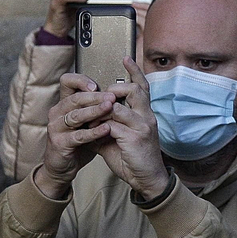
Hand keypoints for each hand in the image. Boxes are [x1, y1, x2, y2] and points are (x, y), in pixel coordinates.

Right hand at [37, 73, 116, 197]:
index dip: (81, 80)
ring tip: (110, 108)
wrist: (63, 167)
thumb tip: (118, 96)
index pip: (67, 82)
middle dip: (95, 97)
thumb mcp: (86, 122)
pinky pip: (78, 136)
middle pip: (75, 98)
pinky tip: (106, 129)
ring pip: (76, 115)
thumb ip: (96, 109)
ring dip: (94, 111)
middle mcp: (57, 112)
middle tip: (112, 96)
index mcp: (63, 104)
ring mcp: (56, 128)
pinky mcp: (60, 143)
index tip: (97, 85)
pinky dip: (93, 132)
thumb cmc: (77, 142)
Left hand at [98, 58, 171, 199]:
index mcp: (145, 114)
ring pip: (119, 106)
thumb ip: (107, 125)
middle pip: (134, 89)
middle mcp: (147, 117)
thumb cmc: (133, 159)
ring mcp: (142, 127)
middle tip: (102, 97)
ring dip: (102, 110)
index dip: (134, 71)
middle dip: (114, 89)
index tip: (125, 58)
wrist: (147, 179)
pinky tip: (94, 133)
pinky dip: (100, 127)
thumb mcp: (119, 138)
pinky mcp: (135, 138)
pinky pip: (112, 125)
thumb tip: (90, 119)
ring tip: (94, 117)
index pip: (143, 86)